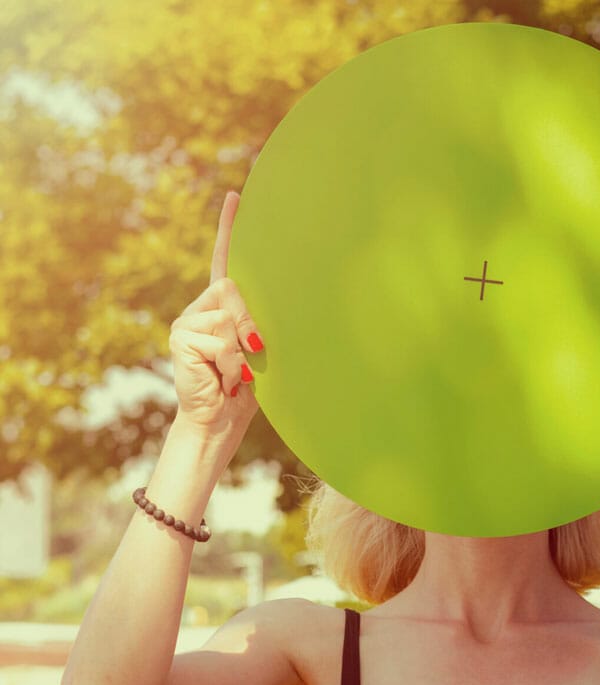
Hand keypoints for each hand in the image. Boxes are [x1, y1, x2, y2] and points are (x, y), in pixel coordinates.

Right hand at [168, 191, 261, 435]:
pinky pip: (219, 340)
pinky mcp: (180, 336)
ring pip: (228, 318)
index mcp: (223, 307)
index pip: (224, 260)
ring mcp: (187, 320)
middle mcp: (201, 307)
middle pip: (234, 290)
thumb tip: (266, 317)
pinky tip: (222, 376)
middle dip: (251, 324)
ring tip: (234, 372)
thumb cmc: (246, 388)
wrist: (219, 420)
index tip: (236, 196)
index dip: (229, 228)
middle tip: (254, 355)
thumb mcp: (260, 352)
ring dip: (242, 352)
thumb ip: (260, 325)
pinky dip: (230, 363)